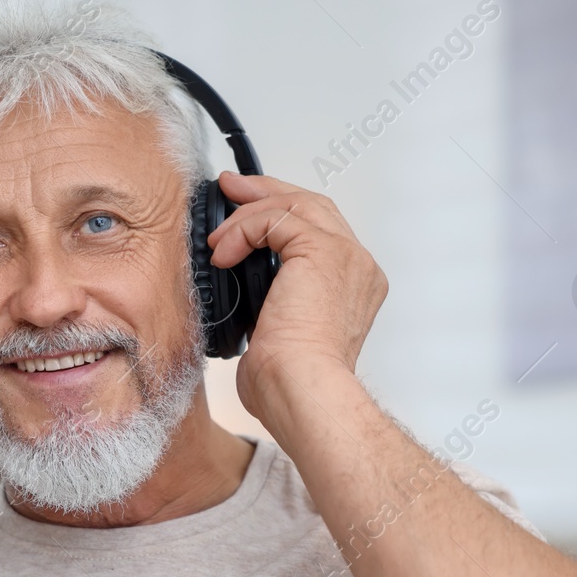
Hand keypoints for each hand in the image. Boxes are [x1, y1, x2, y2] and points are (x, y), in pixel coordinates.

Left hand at [206, 173, 386, 410]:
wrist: (301, 388)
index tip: (245, 216)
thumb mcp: (278, 336)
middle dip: (268, 193)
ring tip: (218, 224)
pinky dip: (244, 229)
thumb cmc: (290, 380)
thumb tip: (241, 297)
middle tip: (232, 189)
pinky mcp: (322, 251)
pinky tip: (223, 252)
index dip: (281, 217)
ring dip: (251, 209)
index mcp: (354, 286)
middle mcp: (358, 267)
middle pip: (314, 207)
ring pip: (297, 205)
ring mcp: (346, 256)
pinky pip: (277, 219)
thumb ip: (271, 307)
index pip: (320, 232)